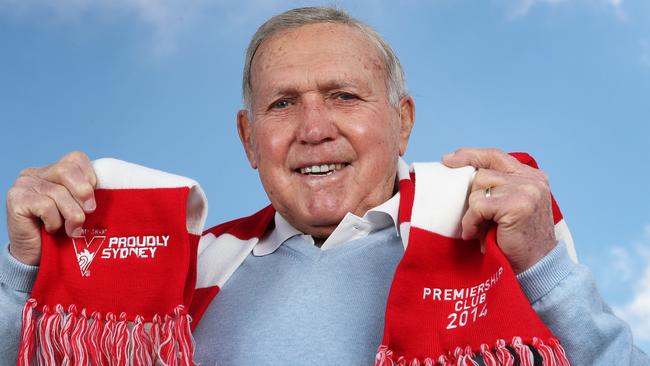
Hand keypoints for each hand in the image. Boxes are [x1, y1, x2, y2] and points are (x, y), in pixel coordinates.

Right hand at [6, 151, 96, 264]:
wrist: (36, 257)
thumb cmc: (61, 232)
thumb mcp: (79, 208)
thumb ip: (87, 195)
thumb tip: (108, 188)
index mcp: (52, 170)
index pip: (75, 159)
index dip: (90, 177)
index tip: (93, 199)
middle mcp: (35, 173)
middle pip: (66, 169)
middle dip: (83, 192)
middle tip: (90, 211)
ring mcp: (23, 185)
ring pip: (58, 192)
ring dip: (72, 215)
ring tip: (74, 230)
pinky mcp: (15, 200)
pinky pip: (45, 205)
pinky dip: (54, 221)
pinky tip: (52, 229)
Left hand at [442, 148, 556, 272]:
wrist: (536, 266)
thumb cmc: (517, 239)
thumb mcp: (509, 206)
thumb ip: (496, 188)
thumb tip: (457, 171)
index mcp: (531, 176)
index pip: (495, 155)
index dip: (470, 155)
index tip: (448, 160)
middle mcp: (532, 179)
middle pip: (482, 173)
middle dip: (472, 196)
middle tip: (475, 220)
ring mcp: (526, 190)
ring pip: (478, 188)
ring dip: (472, 212)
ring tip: (478, 229)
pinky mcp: (517, 205)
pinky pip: (478, 206)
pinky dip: (471, 222)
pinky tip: (476, 235)